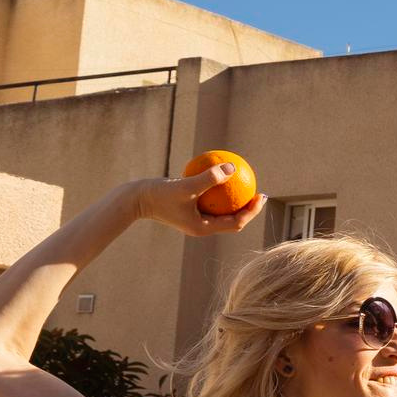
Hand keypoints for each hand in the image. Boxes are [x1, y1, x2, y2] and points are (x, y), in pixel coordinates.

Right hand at [138, 167, 263, 238]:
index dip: (252, 211)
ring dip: (233, 200)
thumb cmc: (159, 194)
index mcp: (203, 228)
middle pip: (232, 219)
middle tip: (259, 192)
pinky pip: (208, 200)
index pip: (236, 223)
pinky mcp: (187, 209)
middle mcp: (201, 227)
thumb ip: (210, 178)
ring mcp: (194, 219)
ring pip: (220, 210)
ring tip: (244, 183)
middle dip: (247, 208)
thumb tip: (232, 168)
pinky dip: (216, 190)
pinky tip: (222, 173)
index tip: (262, 196)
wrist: (135, 199)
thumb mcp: (186, 185)